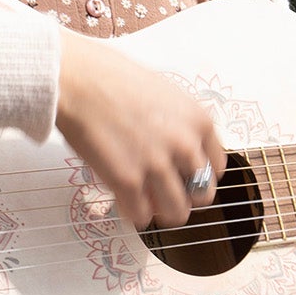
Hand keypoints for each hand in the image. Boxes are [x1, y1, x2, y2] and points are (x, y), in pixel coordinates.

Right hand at [54, 28, 227, 231]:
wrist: (78, 78)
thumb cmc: (111, 78)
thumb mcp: (165, 94)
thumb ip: (178, 125)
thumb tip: (175, 151)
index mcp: (198, 121)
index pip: (216, 168)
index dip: (196, 175)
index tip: (183, 176)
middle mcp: (184, 145)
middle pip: (201, 195)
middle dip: (182, 195)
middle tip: (163, 191)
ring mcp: (157, 165)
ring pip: (176, 213)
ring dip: (160, 210)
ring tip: (144, 201)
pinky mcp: (128, 180)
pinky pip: (141, 216)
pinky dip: (132, 212)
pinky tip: (122, 199)